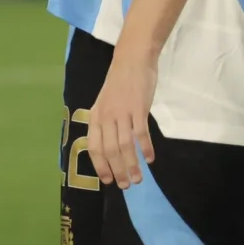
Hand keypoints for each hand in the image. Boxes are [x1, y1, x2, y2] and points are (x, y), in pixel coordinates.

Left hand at [86, 51, 158, 189]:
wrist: (132, 59)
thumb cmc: (119, 82)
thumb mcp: (105, 102)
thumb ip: (105, 122)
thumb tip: (109, 146)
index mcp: (96, 116)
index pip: (94, 147)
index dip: (100, 166)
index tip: (108, 181)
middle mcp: (106, 116)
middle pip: (110, 150)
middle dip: (118, 171)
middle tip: (127, 185)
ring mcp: (122, 112)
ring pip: (125, 145)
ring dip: (132, 165)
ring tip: (139, 178)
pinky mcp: (138, 108)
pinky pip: (141, 133)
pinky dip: (145, 148)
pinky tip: (150, 158)